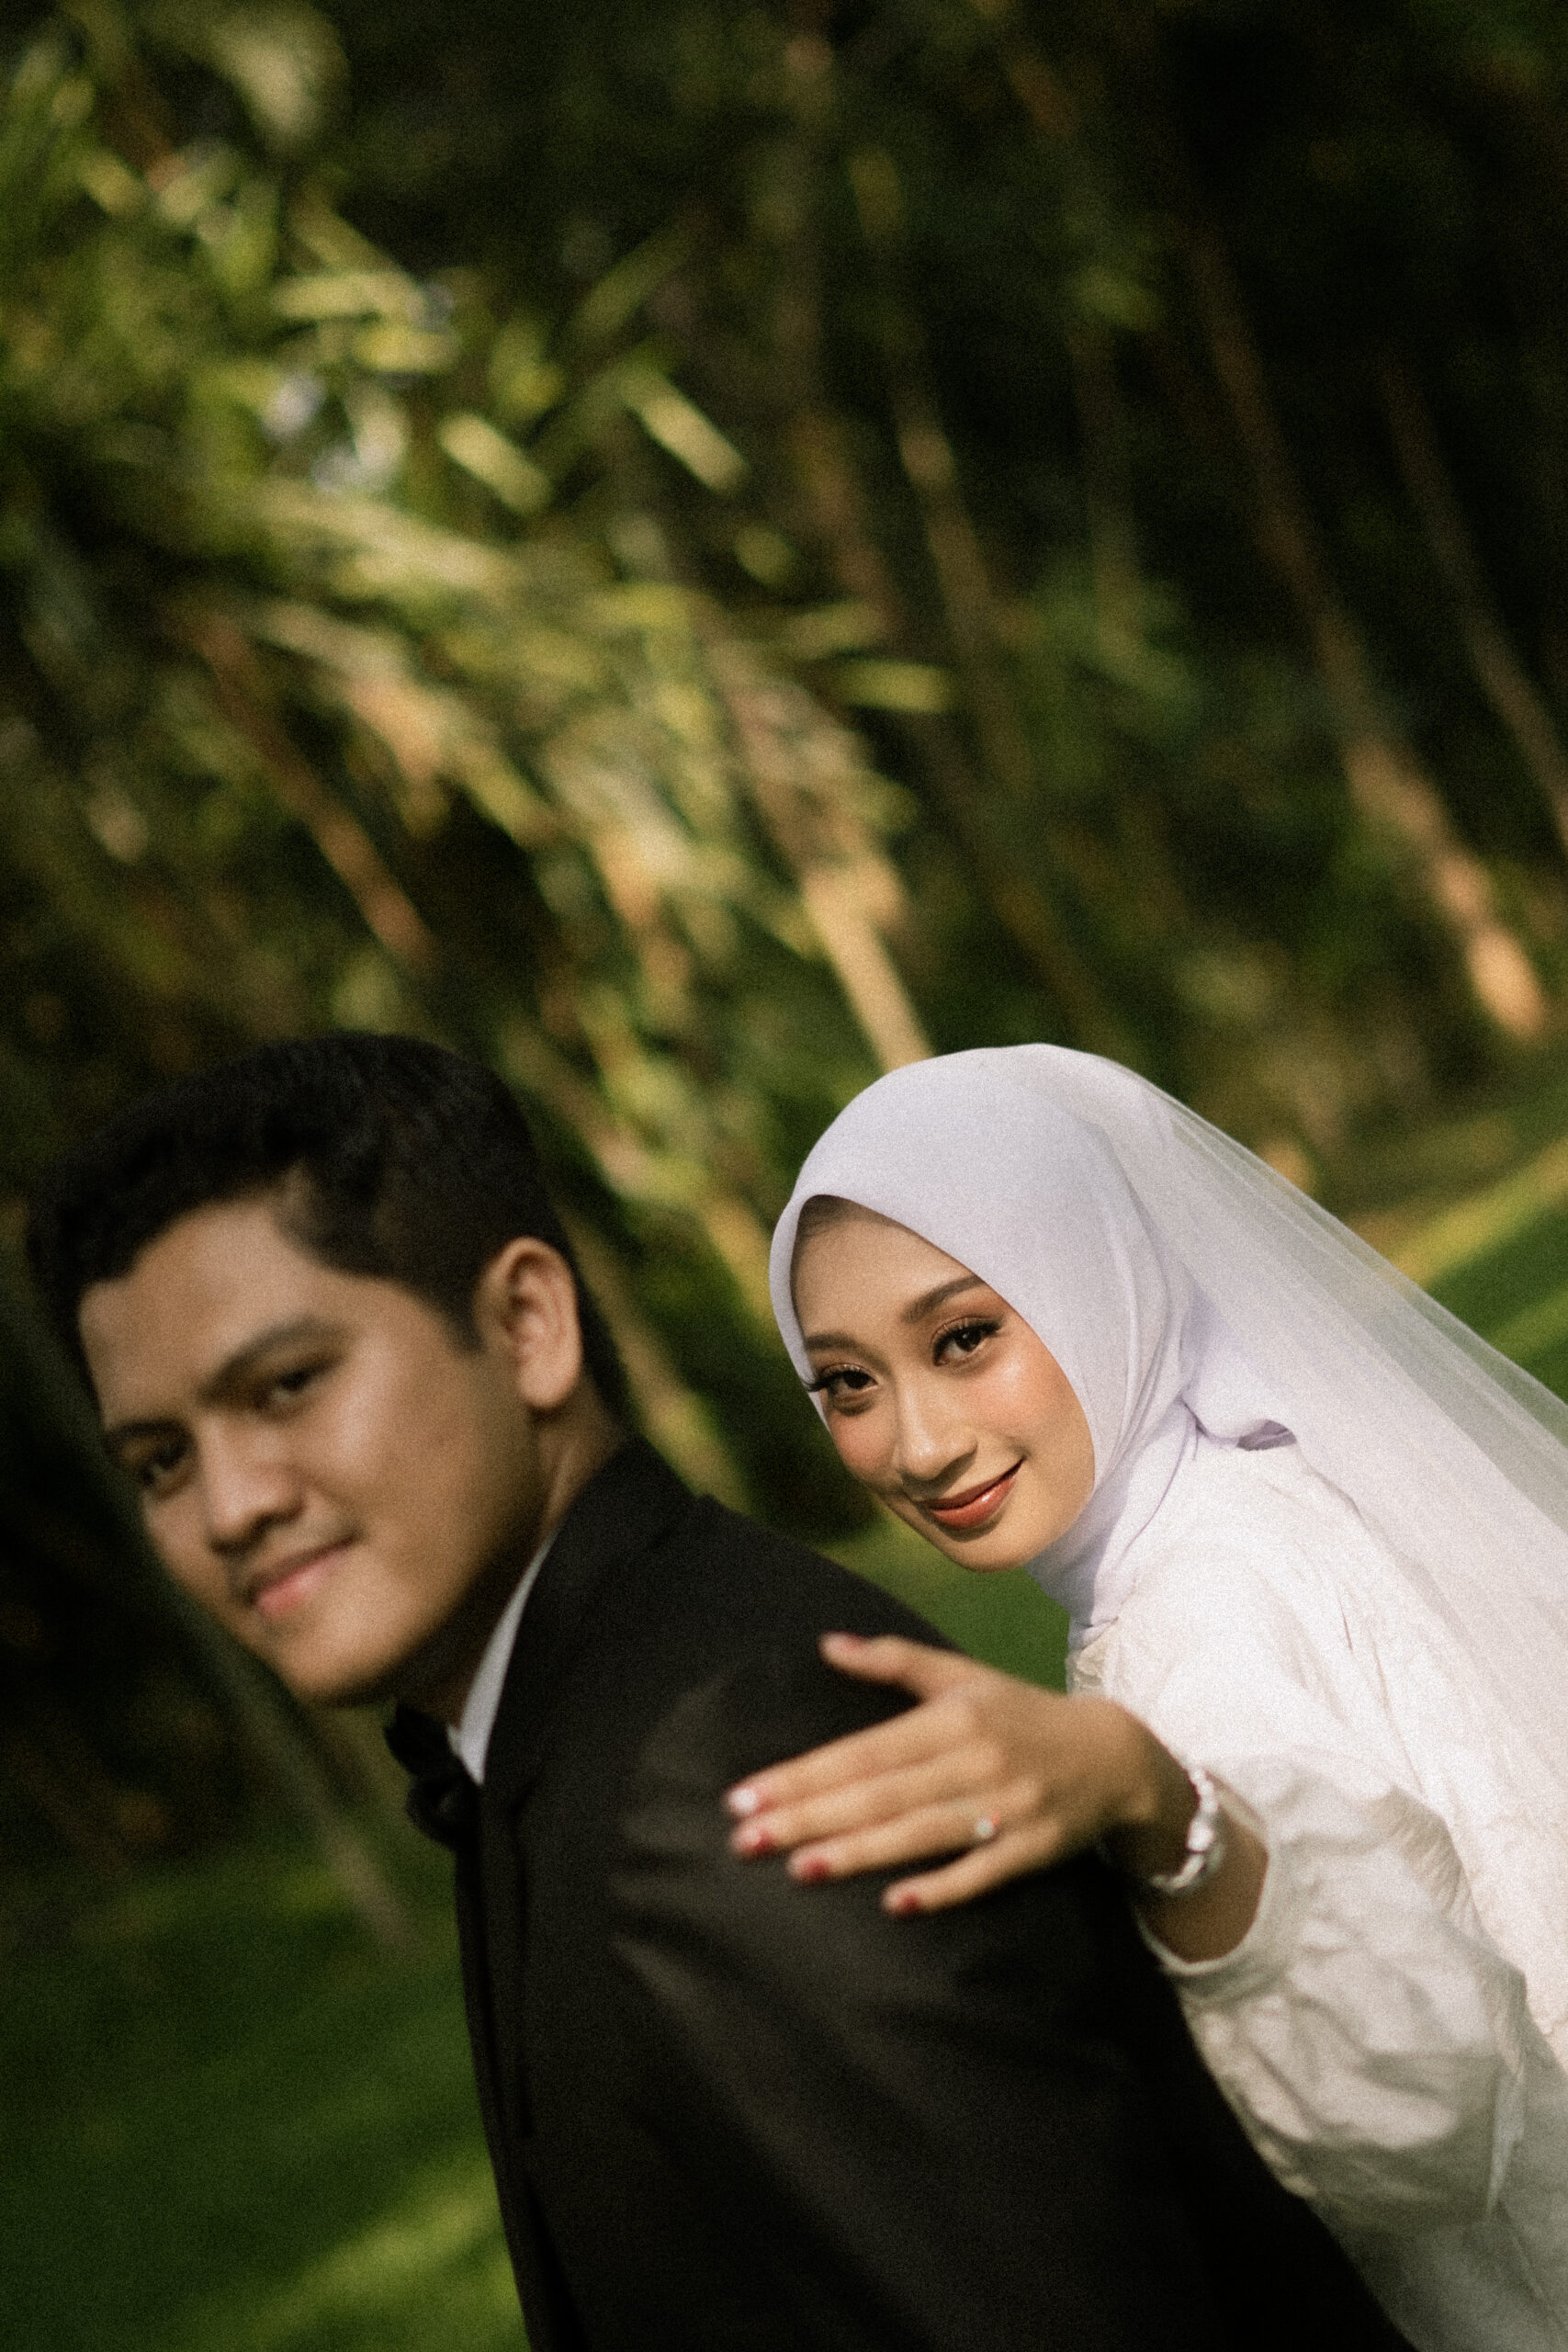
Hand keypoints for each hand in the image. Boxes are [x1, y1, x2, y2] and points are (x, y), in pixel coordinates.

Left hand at [723, 1632, 1174, 1916]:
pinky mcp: (1032, 1851)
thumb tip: (825, 1644)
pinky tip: (894, 1905)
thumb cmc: (1021, 1715)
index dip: (802, 1774)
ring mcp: (1006, 1807)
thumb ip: (894, 1662)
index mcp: (952, 1716)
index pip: (862, 1749)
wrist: (1116, 1756)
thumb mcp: (964, 1676)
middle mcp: (975, 1758)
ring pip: (920, 1833)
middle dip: (809, 1816)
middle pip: (880, 1793)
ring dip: (859, 1852)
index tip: (744, 1796)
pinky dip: (941, 1888)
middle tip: (744, 1840)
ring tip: (797, 1868)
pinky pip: (981, 1874)